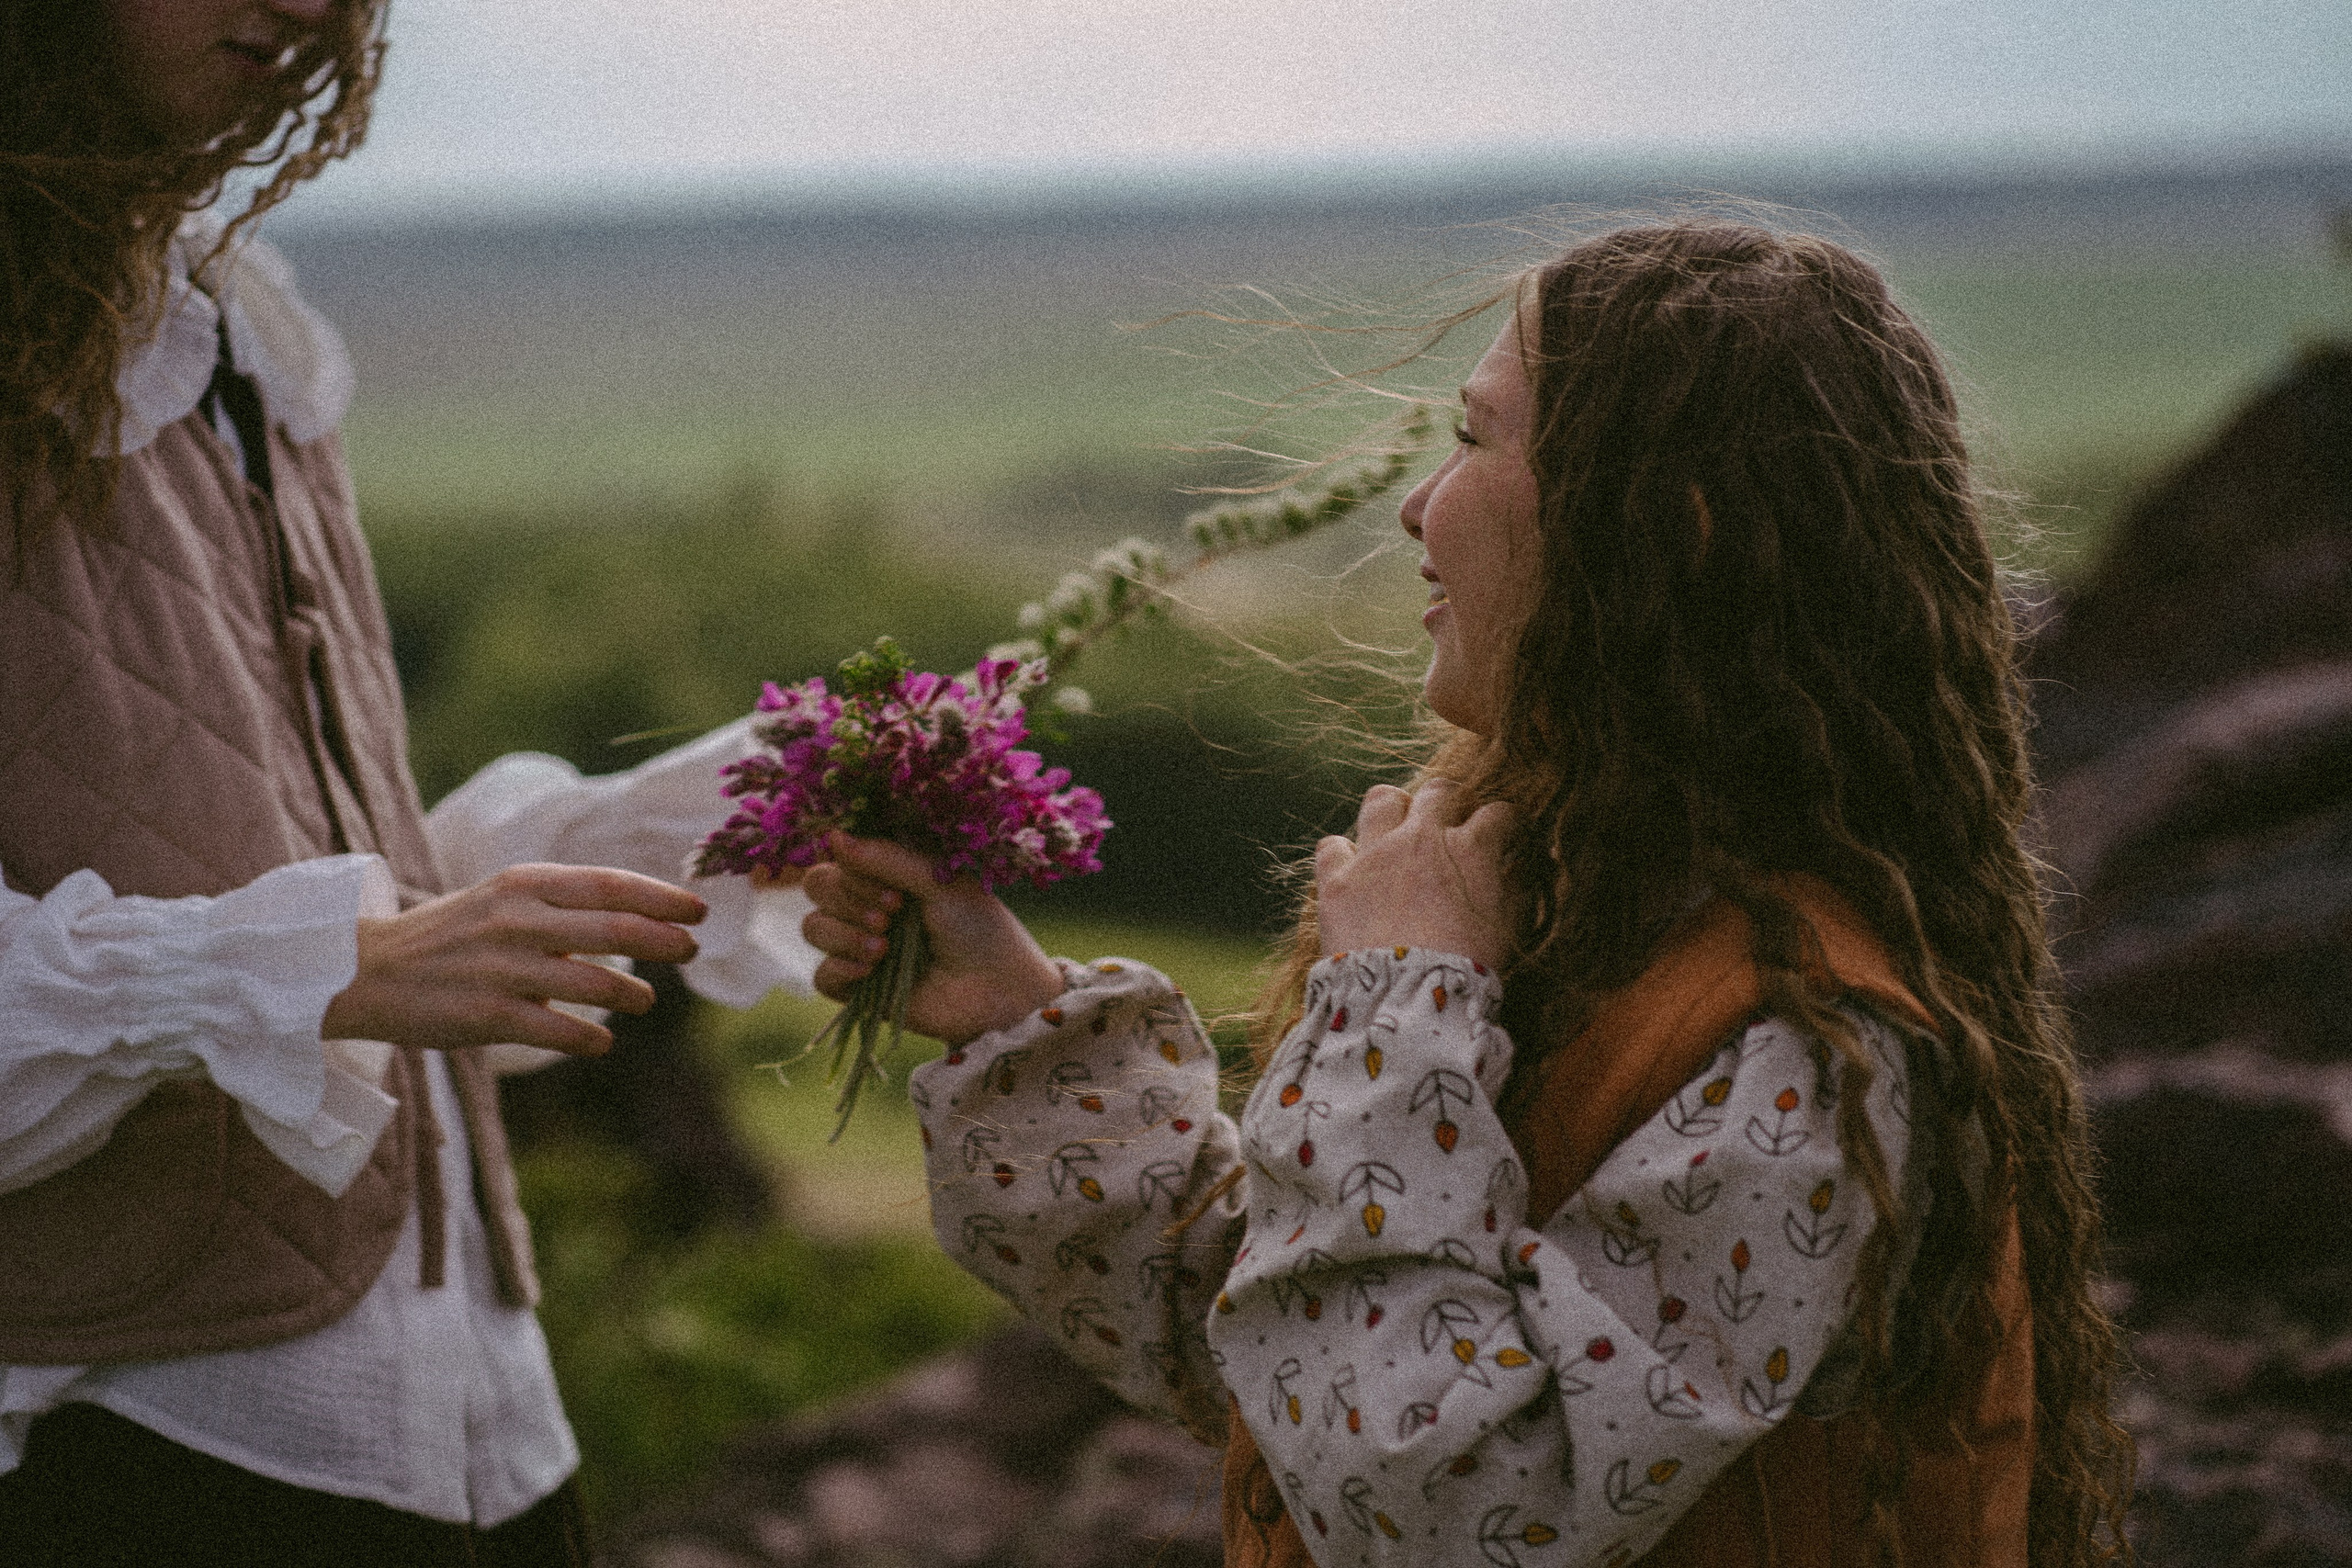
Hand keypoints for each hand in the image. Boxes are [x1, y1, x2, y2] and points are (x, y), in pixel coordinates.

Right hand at [322, 864, 706, 1055]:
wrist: (363, 971)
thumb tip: (638, 915)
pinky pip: (559, 1030)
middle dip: (663, 941)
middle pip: (615, 927)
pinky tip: (601, 1040)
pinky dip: (591, 1038)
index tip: (698, 910)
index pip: (610, 884)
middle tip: (690, 951)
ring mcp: (503, 968)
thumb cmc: (448, 935)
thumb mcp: (502, 898)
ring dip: (632, 993)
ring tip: (644, 1000)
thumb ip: (561, 903)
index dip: (662, 897)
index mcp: (524, 883)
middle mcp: (518, 920)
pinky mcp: (487, 1016)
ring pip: (595, 981)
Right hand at [801, 832, 1064, 1045]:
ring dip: (842, 935)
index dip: (853, 873)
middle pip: (818, 888)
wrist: (999, 991)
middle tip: (891, 918)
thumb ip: (886, 858)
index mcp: (889, 874)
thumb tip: (832, 835)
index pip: (839, 858)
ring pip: (814, 928)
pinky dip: (838, 969)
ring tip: (883, 949)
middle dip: (847, 901)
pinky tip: (869, 971)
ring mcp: (863, 947)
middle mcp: (871, 905)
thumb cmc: (979, 928)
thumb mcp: (937, 881)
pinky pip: (822, 975)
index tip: (895, 892)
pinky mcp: (860, 989)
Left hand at [1314, 779, 1514, 969]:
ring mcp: (1375, 855)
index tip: (1504, 834)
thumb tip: (1518, 867)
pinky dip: (1341, 854)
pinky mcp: (1336, 880)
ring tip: (1396, 828)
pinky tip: (1348, 867)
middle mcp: (1421, 839)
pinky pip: (1331, 845)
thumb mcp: (1504, 928)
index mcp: (1470, 850)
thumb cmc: (1466, 969)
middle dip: (1451, 801)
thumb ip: (1512, 889)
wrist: (1406, 997)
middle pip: (1439, 792)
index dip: (1504, 823)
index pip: (1497, 814)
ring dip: (1392, 809)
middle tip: (1451, 822)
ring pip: (1381, 799)